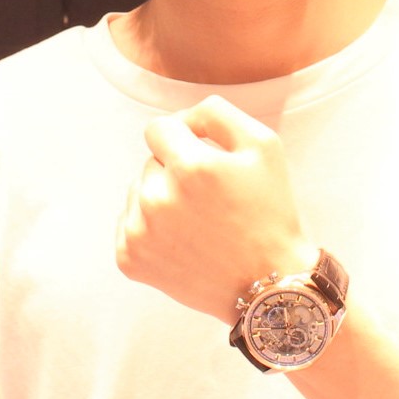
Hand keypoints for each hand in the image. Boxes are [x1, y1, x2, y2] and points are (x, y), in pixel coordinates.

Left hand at [115, 95, 317, 321]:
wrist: (268, 286)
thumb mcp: (263, 145)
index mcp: (190, 167)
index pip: (158, 128)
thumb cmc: (269, 211)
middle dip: (176, 172)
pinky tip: (182, 244)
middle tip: (211, 201)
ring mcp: (140, 233)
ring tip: (199, 225)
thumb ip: (215, 112)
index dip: (183, 138)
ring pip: (139, 192)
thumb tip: (180, 118)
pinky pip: (128, 223)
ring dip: (162, 200)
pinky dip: (150, 230)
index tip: (204, 158)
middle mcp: (157, 199)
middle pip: (151, 161)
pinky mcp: (130, 259)